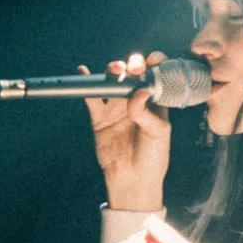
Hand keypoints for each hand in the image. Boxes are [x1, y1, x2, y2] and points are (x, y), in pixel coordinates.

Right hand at [85, 52, 172, 211]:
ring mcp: (117, 108)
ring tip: (115, 70)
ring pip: (113, 82)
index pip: (155, 77)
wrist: (133, 181)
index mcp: (155, 103)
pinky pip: (92, 98)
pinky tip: (83, 72)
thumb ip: (148, 114)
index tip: (152, 61)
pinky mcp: (100, 118)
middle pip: (132, 75)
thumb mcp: (159, 135)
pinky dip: (86, 86)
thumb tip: (138, 94)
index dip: (154, 65)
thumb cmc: (153, 158)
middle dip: (133, 65)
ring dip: (113, 71)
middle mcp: (136, 101)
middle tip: (133, 69)